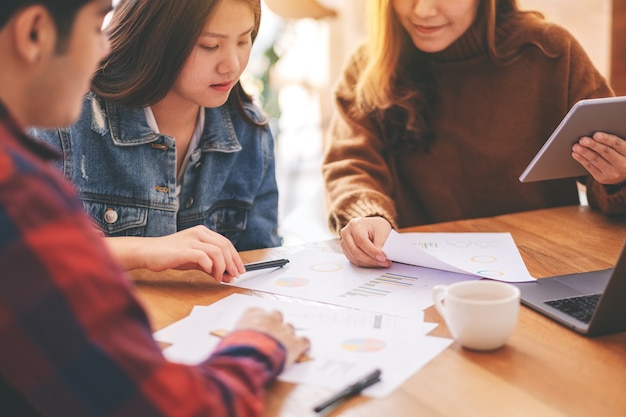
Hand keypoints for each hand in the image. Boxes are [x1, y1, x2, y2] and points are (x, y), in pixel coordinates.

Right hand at [107, 225, 244, 281]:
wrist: (149, 252)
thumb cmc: (171, 255)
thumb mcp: (195, 259)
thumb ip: (211, 266)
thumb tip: (228, 275)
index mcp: (202, 232)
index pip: (226, 243)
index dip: (235, 257)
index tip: (240, 269)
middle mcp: (199, 233)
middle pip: (224, 246)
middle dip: (232, 263)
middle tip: (234, 275)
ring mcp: (191, 240)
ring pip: (217, 251)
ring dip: (222, 267)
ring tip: (220, 277)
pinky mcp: (184, 250)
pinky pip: (204, 257)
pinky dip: (210, 267)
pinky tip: (210, 274)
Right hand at [233, 307, 310, 368]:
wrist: (249, 356)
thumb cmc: (236, 347)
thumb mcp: (231, 337)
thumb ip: (240, 334)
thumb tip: (238, 342)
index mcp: (253, 314)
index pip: (258, 311)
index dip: (259, 320)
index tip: (257, 327)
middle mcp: (269, 317)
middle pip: (276, 315)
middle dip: (275, 324)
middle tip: (271, 336)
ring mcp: (283, 329)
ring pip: (290, 327)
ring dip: (287, 335)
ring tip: (282, 347)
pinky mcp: (295, 342)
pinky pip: (304, 340)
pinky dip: (302, 345)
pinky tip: (300, 349)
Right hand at [339, 216, 392, 266]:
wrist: (372, 227)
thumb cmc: (377, 227)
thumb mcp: (383, 231)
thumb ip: (380, 244)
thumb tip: (380, 257)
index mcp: (355, 225)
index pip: (361, 240)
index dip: (372, 251)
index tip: (383, 257)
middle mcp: (346, 233)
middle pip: (355, 251)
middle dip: (371, 259)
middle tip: (384, 262)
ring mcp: (345, 243)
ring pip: (355, 258)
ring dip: (370, 263)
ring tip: (382, 262)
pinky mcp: (346, 251)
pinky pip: (355, 261)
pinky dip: (366, 263)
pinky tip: (375, 262)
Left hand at [572, 132, 625, 184]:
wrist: (622, 175)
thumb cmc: (620, 156)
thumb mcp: (622, 150)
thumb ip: (614, 143)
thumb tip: (596, 134)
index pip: (617, 144)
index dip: (606, 139)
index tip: (596, 135)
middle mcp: (622, 164)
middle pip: (605, 152)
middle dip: (593, 145)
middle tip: (582, 140)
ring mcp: (612, 173)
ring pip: (596, 160)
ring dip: (584, 152)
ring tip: (576, 146)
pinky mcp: (602, 178)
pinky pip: (590, 167)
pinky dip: (582, 159)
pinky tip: (576, 154)